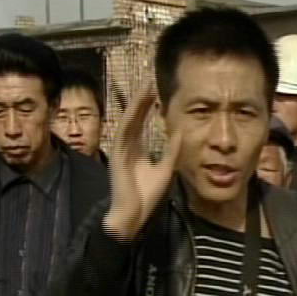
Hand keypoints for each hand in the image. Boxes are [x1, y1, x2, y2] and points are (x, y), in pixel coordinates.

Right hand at [103, 87, 181, 239]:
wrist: (134, 215)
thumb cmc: (147, 196)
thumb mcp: (165, 168)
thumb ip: (171, 150)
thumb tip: (180, 132)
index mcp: (136, 149)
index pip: (142, 122)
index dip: (147, 106)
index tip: (155, 90)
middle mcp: (127, 146)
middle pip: (135, 117)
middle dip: (141, 99)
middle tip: (149, 80)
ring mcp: (120, 150)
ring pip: (129, 121)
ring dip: (136, 105)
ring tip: (144, 87)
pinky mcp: (117, 157)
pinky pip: (124, 134)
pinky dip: (130, 120)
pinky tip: (136, 108)